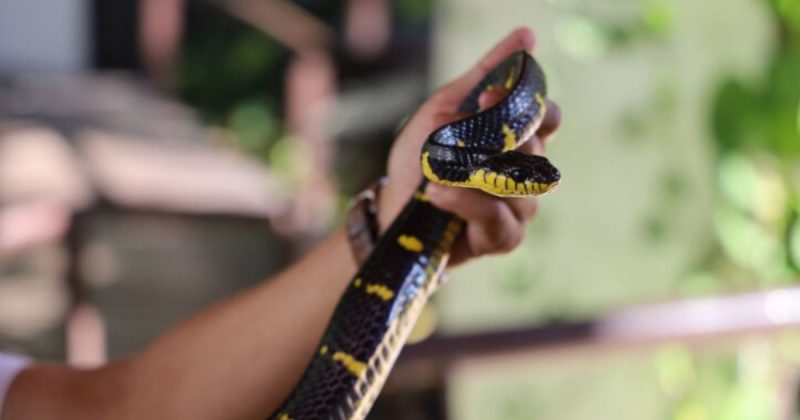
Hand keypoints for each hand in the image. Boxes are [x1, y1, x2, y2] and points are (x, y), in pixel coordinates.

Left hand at [378, 27, 561, 265]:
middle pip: (535, 150)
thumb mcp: (444, 109)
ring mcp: (518, 207)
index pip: (547, 118)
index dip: (532, 107)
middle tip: (463, 130)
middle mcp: (524, 172)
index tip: (491, 96)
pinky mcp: (504, 238)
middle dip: (500, 137)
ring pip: (520, 186)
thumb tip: (527, 35)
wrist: (393, 208)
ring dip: (475, 174)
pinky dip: (467, 202)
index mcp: (514, 139)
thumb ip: (484, 74)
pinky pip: (499, 217)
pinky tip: (439, 193)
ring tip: (438, 171)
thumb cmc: (420, 159)